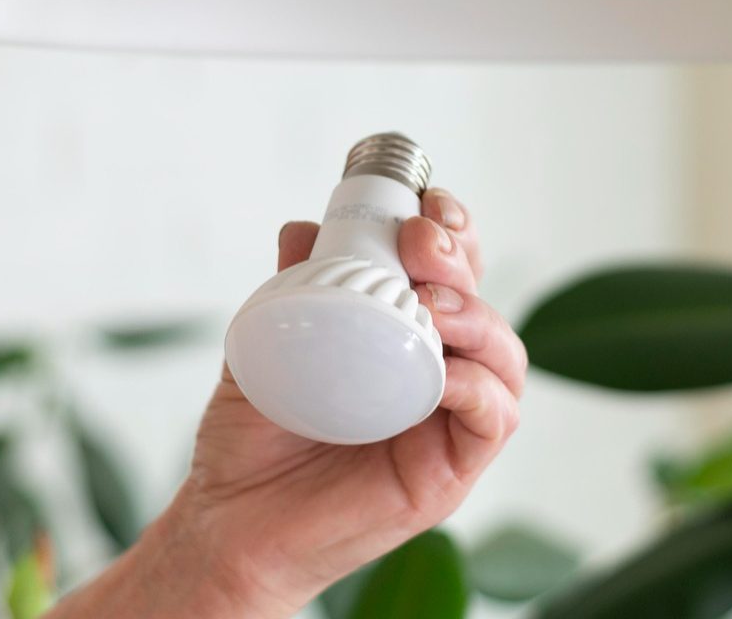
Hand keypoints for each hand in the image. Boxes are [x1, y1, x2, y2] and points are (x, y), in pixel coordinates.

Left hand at [63, 189, 524, 618]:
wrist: (228, 523)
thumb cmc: (252, 440)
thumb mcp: (265, 346)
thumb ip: (290, 288)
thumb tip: (302, 228)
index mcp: (402, 334)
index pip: (452, 269)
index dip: (451, 229)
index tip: (421, 208)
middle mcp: (437, 371)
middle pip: (483, 299)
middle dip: (461, 258)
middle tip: (419, 244)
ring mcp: (449, 421)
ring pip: (504, 356)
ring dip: (477, 317)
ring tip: (430, 305)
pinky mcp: (452, 470)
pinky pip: (494, 420)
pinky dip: (477, 388)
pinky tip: (441, 374)